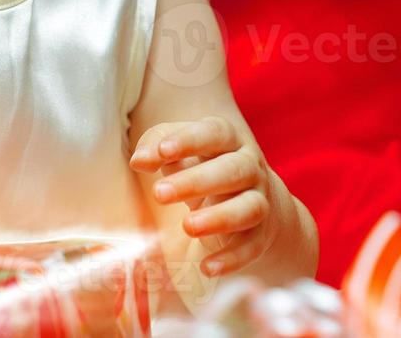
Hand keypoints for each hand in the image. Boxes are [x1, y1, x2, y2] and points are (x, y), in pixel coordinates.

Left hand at [130, 116, 274, 277]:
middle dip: (197, 181)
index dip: (190, 140)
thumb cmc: (206, 167)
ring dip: (220, 217)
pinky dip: (231, 258)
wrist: (256, 200)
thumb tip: (139, 160)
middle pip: (232, 170)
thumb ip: (158, 145)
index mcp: (230, 141)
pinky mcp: (260, 235)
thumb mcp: (184, 151)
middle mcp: (250, 168)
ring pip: (249, 207)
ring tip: (188, 226)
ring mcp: (259, 201)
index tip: (162, 151)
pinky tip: (206, 267)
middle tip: (159, 194)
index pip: (215, 132)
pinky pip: (251, 247)